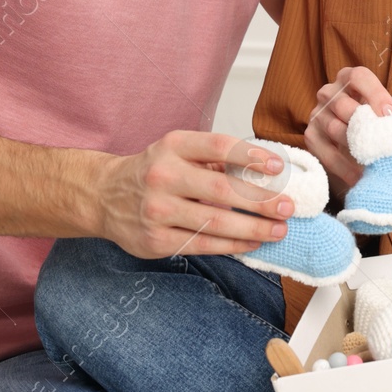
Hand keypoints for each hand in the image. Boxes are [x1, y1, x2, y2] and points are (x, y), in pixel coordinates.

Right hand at [94, 130, 293, 259]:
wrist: (104, 196)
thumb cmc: (153, 170)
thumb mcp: (178, 150)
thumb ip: (214, 158)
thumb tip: (264, 171)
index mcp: (174, 146)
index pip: (220, 147)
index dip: (252, 157)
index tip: (278, 168)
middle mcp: (164, 176)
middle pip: (222, 189)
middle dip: (261, 201)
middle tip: (287, 207)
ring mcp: (158, 210)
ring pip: (215, 222)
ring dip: (253, 228)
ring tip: (278, 230)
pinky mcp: (156, 240)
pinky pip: (203, 244)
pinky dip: (232, 245)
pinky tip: (252, 243)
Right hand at [306, 66, 391, 200]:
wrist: (363, 154)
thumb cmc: (381, 128)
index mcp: (351, 79)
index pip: (359, 77)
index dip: (375, 94)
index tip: (389, 115)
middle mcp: (330, 92)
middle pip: (343, 104)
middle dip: (365, 125)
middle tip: (383, 143)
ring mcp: (317, 113)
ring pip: (333, 128)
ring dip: (356, 148)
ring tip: (375, 164)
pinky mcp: (310, 136)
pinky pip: (325, 152)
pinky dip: (344, 167)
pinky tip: (359, 177)